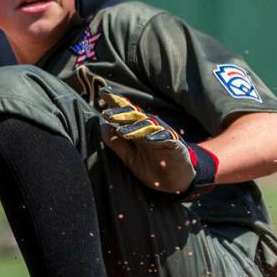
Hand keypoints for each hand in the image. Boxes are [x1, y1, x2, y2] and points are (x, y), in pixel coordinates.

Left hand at [98, 88, 217, 195]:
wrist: (175, 184)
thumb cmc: (152, 167)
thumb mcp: (129, 158)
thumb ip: (116, 143)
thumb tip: (101, 125)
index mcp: (138, 130)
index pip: (126, 113)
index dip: (115, 102)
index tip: (103, 92)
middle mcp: (149, 129)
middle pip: (135, 116)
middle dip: (121, 114)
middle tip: (106, 114)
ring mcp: (162, 136)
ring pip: (148, 127)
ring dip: (135, 128)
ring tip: (121, 131)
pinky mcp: (174, 145)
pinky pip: (167, 139)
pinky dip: (158, 138)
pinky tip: (148, 138)